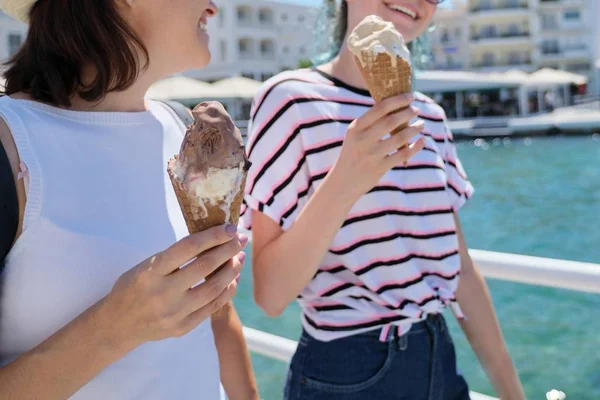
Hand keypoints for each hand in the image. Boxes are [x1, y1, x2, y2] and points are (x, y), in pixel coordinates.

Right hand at [94, 224, 246, 352]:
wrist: (118, 325)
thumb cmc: (134, 287)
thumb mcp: (145, 266)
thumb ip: (174, 257)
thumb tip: (211, 240)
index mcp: (150, 272)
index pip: (187, 248)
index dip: (212, 236)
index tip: (230, 228)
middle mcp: (163, 293)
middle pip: (205, 267)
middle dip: (228, 250)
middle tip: (241, 239)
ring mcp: (174, 313)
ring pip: (213, 289)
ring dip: (231, 271)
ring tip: (239, 258)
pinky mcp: (182, 328)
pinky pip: (212, 307)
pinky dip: (226, 292)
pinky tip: (233, 280)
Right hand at [329, 93, 425, 201]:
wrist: (343, 182)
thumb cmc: (353, 154)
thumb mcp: (355, 136)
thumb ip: (370, 123)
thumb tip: (397, 106)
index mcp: (355, 128)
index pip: (379, 108)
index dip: (398, 100)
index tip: (410, 96)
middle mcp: (362, 140)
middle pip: (391, 121)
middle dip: (407, 113)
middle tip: (416, 109)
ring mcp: (371, 155)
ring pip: (400, 137)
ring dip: (414, 129)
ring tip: (421, 124)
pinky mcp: (380, 168)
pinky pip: (403, 154)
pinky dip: (416, 146)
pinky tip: (422, 141)